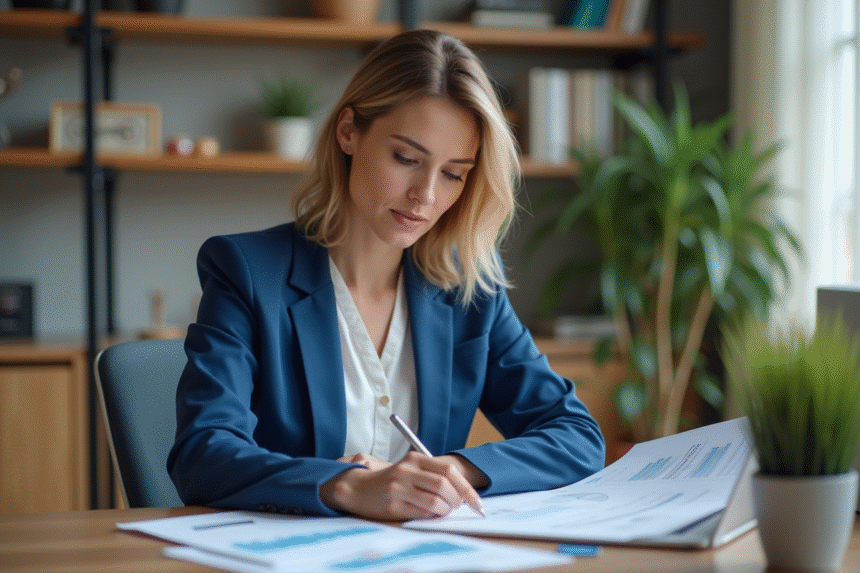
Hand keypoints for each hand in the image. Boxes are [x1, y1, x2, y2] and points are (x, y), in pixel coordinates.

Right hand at [320, 451, 482, 519]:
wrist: (359, 488)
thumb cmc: (391, 481)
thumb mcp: (411, 469)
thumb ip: (433, 475)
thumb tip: (462, 494)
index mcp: (414, 459)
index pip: (449, 471)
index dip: (466, 488)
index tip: (477, 502)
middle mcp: (407, 471)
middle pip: (444, 486)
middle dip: (457, 500)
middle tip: (457, 507)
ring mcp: (399, 488)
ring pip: (435, 502)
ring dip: (445, 511)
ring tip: (443, 511)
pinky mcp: (393, 505)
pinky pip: (422, 514)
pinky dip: (432, 517)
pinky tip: (430, 515)